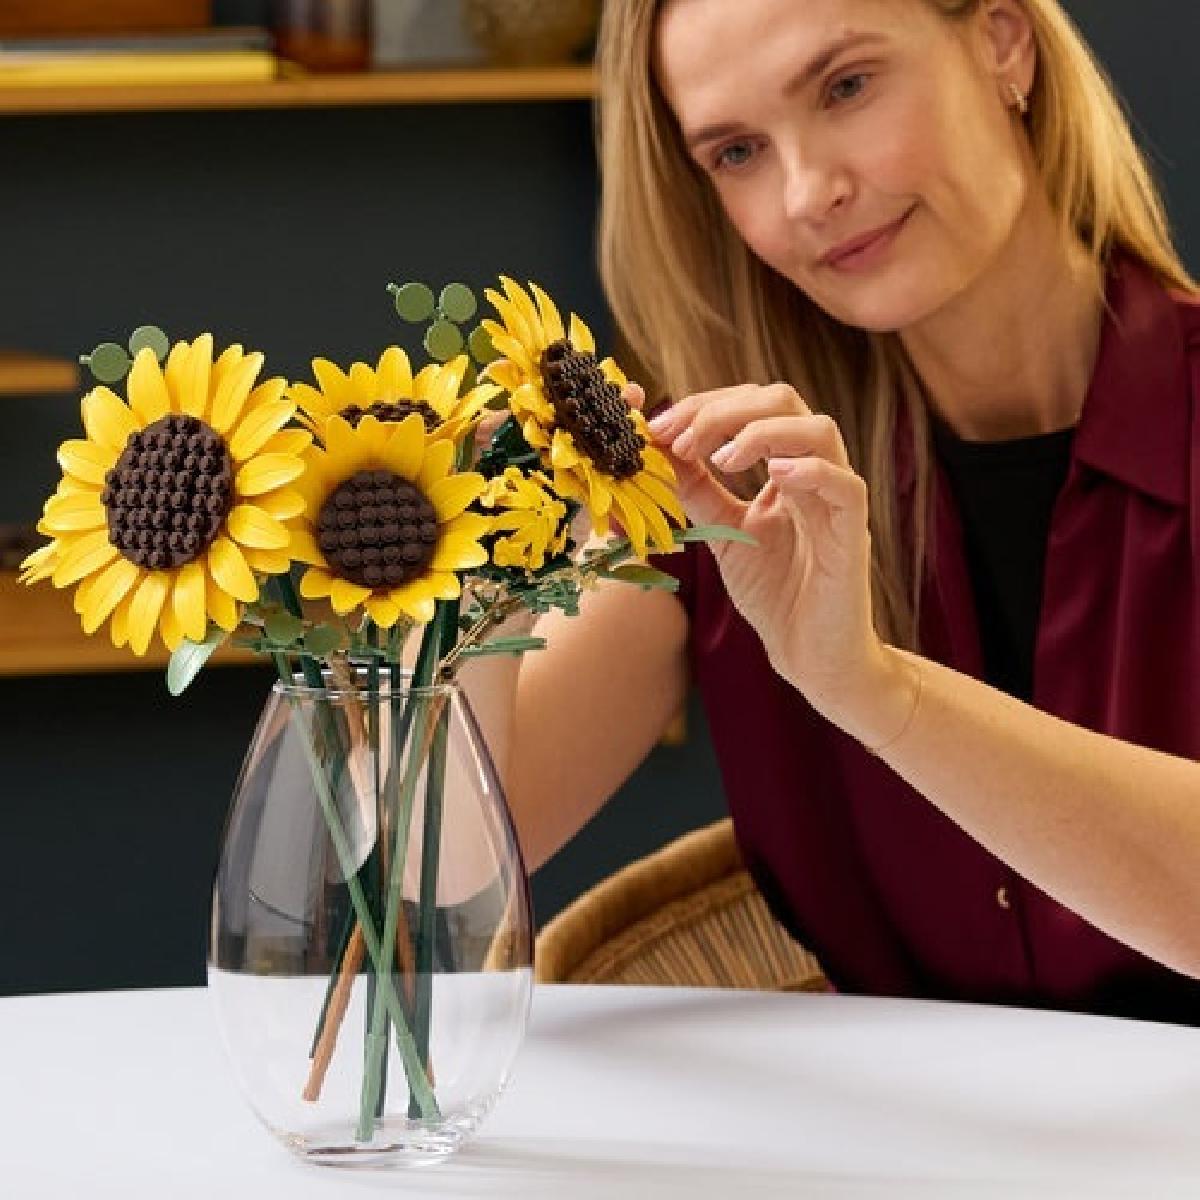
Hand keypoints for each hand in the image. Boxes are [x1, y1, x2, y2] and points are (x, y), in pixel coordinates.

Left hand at [646, 382, 888, 719]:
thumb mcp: (722, 533)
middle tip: (681, 438)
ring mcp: (835, 499)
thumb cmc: (775, 594)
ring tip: (720, 458)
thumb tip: (659, 451)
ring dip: (761, 431)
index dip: (704, 406)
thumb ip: (698, 493)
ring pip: (818, 429)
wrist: (810, 654)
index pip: (750, 405)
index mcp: (783, 466)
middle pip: (782, 401)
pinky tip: (774, 476)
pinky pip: (845, 485)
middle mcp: (813, 472)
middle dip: (723, 410)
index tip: (659, 427)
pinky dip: (811, 471)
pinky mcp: (851, 533)